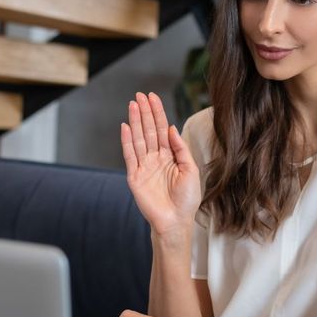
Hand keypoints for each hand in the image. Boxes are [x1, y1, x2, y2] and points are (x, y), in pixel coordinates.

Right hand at [122, 92, 200, 234]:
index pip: (162, 130)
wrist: (176, 220)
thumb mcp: (191, 170)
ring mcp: (144, 166)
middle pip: (149, 130)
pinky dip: (127, 141)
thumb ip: (181, 148)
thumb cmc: (187, 199)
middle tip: (140, 95)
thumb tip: (171, 128)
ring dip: (136, 121)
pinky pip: (130, 155)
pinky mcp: (135, 176)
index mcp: (170, 156)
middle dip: (145, 112)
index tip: (153, 97)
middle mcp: (156, 158)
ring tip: (133, 104)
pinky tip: (126, 126)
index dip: (158, 113)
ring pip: (139, 139)